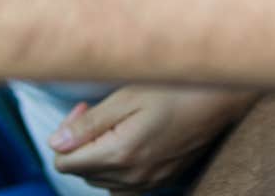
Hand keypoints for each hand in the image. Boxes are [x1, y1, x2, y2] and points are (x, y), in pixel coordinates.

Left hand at [47, 85, 259, 192]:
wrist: (220, 99)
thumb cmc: (173, 90)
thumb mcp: (125, 98)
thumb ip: (87, 124)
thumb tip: (55, 143)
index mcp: (120, 154)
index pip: (65, 162)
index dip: (65, 135)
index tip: (83, 109)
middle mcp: (133, 176)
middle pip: (82, 171)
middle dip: (81, 142)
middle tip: (98, 110)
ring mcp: (150, 182)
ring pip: (102, 179)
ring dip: (98, 155)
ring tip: (115, 124)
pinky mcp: (162, 181)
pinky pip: (125, 185)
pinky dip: (118, 166)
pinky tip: (130, 140)